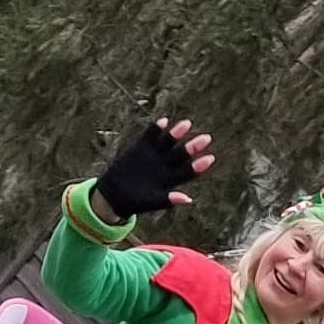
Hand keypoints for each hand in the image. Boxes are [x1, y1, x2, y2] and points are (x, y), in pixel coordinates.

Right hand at [92, 119, 213, 219]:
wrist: (113, 194)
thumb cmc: (134, 202)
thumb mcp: (150, 201)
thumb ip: (167, 200)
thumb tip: (188, 199)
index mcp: (171, 180)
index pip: (189, 171)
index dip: (199, 166)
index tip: (210, 158)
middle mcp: (166, 165)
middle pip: (183, 154)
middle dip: (193, 147)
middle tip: (206, 139)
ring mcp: (154, 154)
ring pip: (169, 141)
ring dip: (177, 133)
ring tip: (187, 124)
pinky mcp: (141, 146)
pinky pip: (150, 135)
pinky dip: (156, 128)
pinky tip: (163, 121)